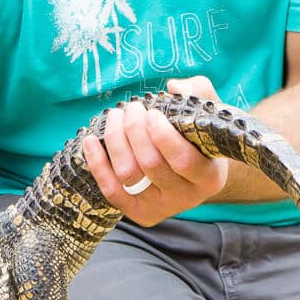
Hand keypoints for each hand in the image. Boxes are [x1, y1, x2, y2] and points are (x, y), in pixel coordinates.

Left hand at [81, 76, 227, 225]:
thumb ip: (199, 93)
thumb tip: (175, 87)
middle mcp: (185, 198)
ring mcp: (160, 207)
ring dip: (115, 140)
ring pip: (128, 174)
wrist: (193, 170)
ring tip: (115, 115)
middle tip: (131, 107)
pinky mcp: (137, 212)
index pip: (183, 160)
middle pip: (150, 164)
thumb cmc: (200, 136)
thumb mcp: (208, 113)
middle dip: (134, 130)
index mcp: (209, 178)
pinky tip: (90, 140)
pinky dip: (97, 164)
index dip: (163, 135)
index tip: (152, 112)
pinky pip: (111, 190)